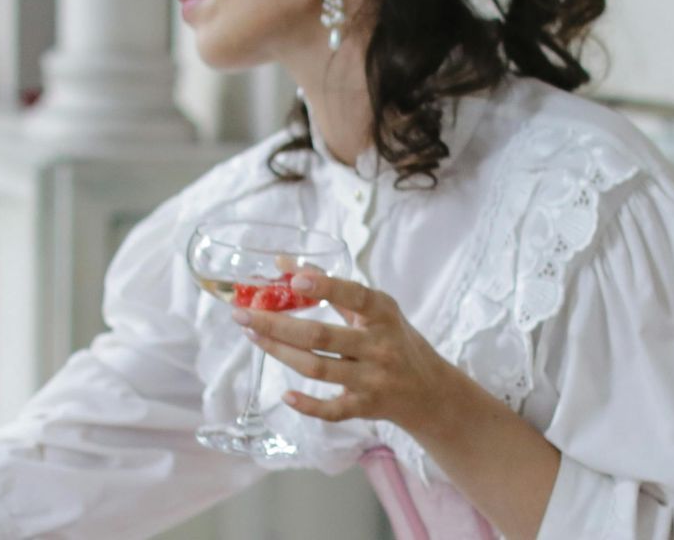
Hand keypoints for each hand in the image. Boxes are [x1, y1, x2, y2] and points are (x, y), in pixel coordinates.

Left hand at [238, 270, 484, 437]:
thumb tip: (284, 264)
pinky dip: (307, 404)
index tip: (294, 279)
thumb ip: (334, 289)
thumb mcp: (376, 311)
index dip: (325, 287)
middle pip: (321, 337)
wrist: (431, 391)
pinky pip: (332, 410)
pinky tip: (284, 395)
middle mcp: (380, 346)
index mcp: (384, 314)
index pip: (355, 296)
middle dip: (277, 325)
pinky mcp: (366, 407)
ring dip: (281, 353)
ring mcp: (373, 380)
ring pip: (318, 369)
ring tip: (253, 337)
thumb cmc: (396, 341)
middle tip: (243, 315)